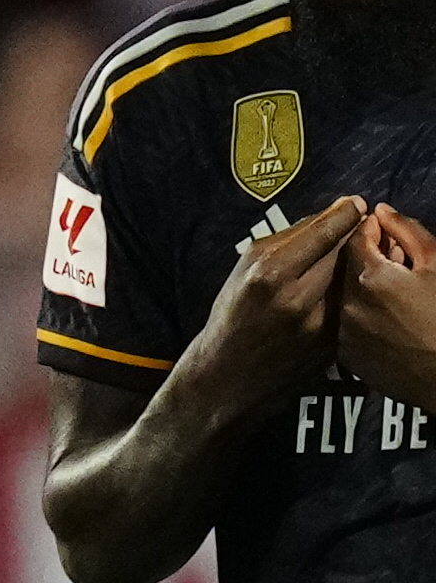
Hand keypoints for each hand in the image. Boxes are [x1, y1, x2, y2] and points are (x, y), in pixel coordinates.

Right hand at [180, 194, 361, 407]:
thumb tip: (334, 212)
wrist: (226, 378)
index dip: (347, 212)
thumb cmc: (232, 317)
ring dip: (355, 264)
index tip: (355, 204)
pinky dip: (350, 292)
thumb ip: (287, 239)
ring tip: (344, 261)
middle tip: (355, 229)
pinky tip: (337, 293)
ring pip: (353, 276)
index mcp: (269, 274)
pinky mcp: (331, 342)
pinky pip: (351, 303)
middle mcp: (296, 297)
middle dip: (352, 237)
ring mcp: (318, 323)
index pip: (327, 230)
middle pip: (346, 249)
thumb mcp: (244, 271)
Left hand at [342, 204, 435, 412]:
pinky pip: (344, 322)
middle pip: (344, 266)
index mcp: (370, 277)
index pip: (355, 239)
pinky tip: (383, 313)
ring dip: (359, 282)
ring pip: (342, 294)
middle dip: (363, 254)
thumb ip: (408, 234)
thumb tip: (381, 211)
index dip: (368, 227)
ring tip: (389, 284)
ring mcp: (343, 331)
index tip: (378, 224)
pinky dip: (358, 311)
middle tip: (388, 252)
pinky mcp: (344, 354)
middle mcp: (347, 304)